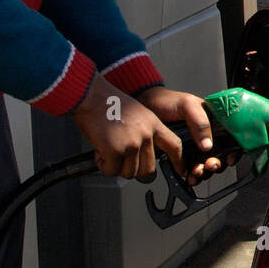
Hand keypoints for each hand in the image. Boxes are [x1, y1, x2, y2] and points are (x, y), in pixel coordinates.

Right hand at [70, 74, 184, 179]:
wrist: (89, 95)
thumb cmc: (106, 102)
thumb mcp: (136, 112)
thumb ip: (144, 131)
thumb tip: (141, 155)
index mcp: (153, 123)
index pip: (174, 145)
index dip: (178, 161)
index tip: (180, 171)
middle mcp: (146, 134)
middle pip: (148, 169)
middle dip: (133, 169)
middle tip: (119, 159)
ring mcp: (132, 143)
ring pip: (129, 172)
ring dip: (115, 166)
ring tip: (106, 150)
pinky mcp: (116, 150)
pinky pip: (112, 170)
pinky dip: (103, 165)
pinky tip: (99, 152)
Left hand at [133, 86, 229, 185]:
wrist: (145, 107)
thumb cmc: (166, 100)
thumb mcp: (186, 105)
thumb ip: (200, 121)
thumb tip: (208, 145)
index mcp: (213, 120)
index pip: (230, 137)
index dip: (233, 149)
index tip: (229, 158)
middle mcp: (206, 134)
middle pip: (220, 154)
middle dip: (216, 164)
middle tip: (209, 165)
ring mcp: (194, 145)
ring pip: (207, 164)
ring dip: (204, 172)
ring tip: (197, 172)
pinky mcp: (182, 155)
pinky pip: (192, 168)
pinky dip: (192, 175)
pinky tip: (188, 176)